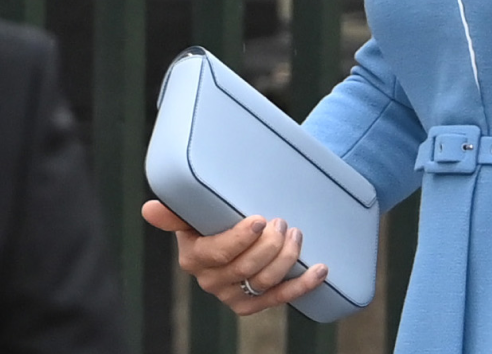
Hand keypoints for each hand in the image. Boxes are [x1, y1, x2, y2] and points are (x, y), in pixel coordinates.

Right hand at [142, 200, 327, 315]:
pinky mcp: (253, 303)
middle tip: (282, 222)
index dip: (241, 239)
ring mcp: (233, 294)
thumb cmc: (211, 218)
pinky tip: (320, 269)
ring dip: (287, 258)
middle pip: (245, 268)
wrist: (230, 234)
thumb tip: (150, 209)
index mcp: (195, 257)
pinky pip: (280, 298)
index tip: (261, 219)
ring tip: (296, 234)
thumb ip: (176, 212)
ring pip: (264, 282)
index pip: (218, 253)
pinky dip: (303, 284)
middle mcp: (212, 280)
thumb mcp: (194, 212)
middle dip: (269, 245)